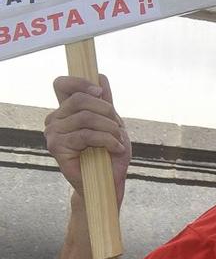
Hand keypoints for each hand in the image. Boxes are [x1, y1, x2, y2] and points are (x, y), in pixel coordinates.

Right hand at [45, 75, 130, 199]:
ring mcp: (53, 132)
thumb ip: (105, 102)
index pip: (62, 84)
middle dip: (107, 111)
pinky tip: (117, 149)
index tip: (101, 93)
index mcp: (66, 110)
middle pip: (80, 99)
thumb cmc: (110, 154)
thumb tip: (100, 76)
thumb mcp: (113, 124)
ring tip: (118, 141)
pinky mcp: (56, 146)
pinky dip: (108, 141)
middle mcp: (55, 119)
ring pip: (86, 117)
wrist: (108, 182)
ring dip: (110, 129)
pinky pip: (86, 135)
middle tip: (118, 128)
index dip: (80, 82)